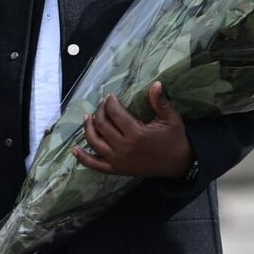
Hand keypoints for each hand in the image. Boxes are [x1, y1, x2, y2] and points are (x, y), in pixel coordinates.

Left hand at [74, 82, 193, 178]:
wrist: (179, 164)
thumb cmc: (175, 139)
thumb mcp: (171, 119)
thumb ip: (160, 102)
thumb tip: (156, 83)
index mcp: (136, 134)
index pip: (114, 113)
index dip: (110, 102)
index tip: (110, 96)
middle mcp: (123, 148)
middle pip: (102, 125)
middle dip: (99, 111)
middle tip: (102, 104)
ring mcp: (118, 160)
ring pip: (94, 142)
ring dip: (88, 128)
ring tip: (88, 117)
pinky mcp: (116, 170)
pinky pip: (94, 165)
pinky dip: (82, 157)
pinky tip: (75, 149)